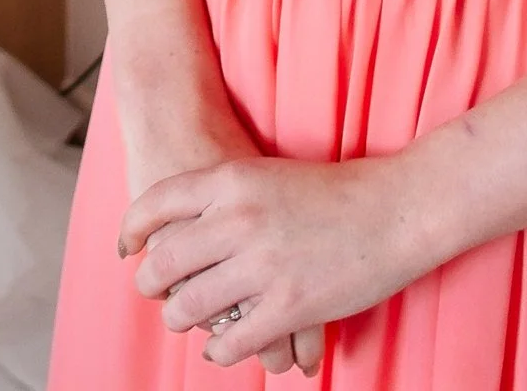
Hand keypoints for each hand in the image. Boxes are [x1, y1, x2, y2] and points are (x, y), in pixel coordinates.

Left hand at [119, 93, 324, 373]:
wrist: (397, 206)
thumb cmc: (335, 190)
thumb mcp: (269, 175)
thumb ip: (225, 198)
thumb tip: (179, 229)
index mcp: (234, 179)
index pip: (156, 204)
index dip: (132, 230)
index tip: (129, 249)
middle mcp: (239, 220)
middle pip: (162, 265)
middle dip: (151, 286)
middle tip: (159, 293)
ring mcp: (262, 265)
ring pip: (187, 310)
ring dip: (183, 321)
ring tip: (192, 320)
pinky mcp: (286, 307)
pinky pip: (228, 345)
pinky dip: (220, 351)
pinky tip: (227, 344)